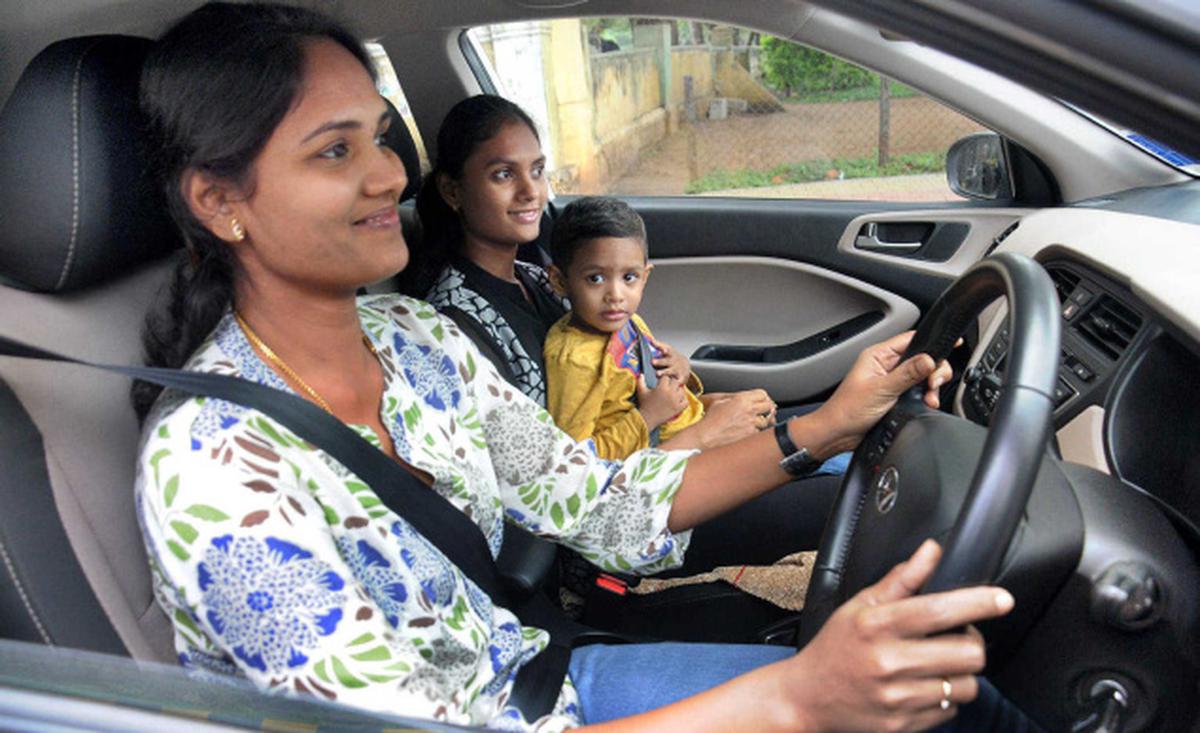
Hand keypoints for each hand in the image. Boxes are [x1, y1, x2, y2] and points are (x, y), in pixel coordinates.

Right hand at [636, 374, 688, 429]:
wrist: (647, 419)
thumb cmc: (644, 404)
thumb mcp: (641, 391)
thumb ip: (640, 381)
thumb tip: (641, 374)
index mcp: (662, 387)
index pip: (666, 377)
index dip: (663, 379)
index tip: (660, 382)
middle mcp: (670, 392)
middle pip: (675, 382)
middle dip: (671, 383)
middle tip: (667, 387)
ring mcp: (676, 401)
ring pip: (682, 391)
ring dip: (678, 391)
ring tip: (673, 393)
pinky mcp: (679, 408)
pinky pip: (686, 402)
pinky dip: (683, 400)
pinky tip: (678, 401)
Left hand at [652, 341, 690, 383]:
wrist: (685, 366)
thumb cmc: (672, 357)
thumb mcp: (668, 349)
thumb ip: (659, 345)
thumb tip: (649, 339)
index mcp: (671, 353)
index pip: (667, 349)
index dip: (662, 347)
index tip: (660, 347)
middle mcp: (674, 361)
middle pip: (666, 361)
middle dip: (660, 361)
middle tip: (652, 361)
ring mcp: (677, 369)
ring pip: (670, 371)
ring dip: (663, 372)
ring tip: (657, 373)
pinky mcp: (680, 378)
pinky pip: (675, 381)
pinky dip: (672, 382)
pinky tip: (667, 383)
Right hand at [693, 389, 775, 448]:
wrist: (707, 435)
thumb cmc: (710, 419)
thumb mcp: (720, 401)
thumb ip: (735, 397)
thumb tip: (746, 397)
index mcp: (741, 399)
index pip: (762, 394)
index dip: (762, 397)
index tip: (761, 401)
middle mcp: (748, 410)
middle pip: (769, 406)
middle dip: (766, 408)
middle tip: (762, 411)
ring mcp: (751, 424)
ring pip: (766, 421)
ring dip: (762, 421)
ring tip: (753, 422)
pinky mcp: (750, 435)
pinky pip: (759, 432)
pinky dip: (756, 432)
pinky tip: (747, 431)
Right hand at [781, 540, 1013, 731]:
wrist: (807, 697)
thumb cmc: (835, 646)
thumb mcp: (860, 605)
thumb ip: (901, 580)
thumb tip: (932, 551)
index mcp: (877, 625)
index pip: (939, 610)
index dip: (978, 603)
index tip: (1002, 599)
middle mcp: (887, 661)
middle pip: (966, 652)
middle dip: (972, 642)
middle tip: (958, 636)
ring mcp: (896, 697)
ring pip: (966, 686)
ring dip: (962, 673)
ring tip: (940, 664)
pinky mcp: (902, 725)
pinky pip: (950, 710)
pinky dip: (945, 697)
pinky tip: (923, 686)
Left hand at [818, 331, 952, 452]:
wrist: (838, 434)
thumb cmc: (847, 410)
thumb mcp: (880, 390)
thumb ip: (907, 374)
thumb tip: (929, 359)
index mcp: (878, 355)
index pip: (911, 339)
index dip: (932, 342)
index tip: (952, 346)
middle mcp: (886, 365)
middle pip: (922, 358)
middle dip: (934, 369)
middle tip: (933, 384)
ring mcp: (892, 381)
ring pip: (922, 376)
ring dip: (931, 386)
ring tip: (929, 397)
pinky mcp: (896, 396)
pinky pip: (918, 391)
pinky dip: (926, 396)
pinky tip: (926, 403)